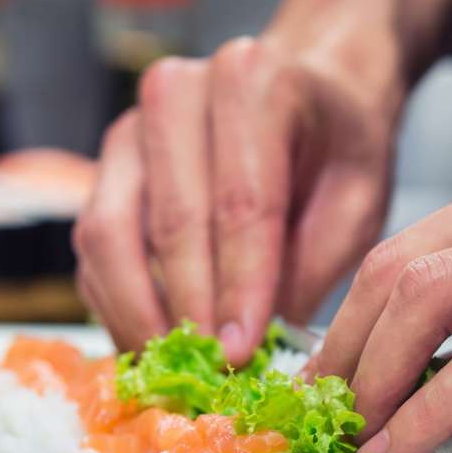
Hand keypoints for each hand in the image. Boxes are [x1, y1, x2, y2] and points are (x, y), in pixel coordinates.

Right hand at [74, 36, 397, 360]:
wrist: (309, 91)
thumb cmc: (338, 146)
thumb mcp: (359, 198)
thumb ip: (313, 262)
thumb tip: (259, 347)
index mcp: (254, 79)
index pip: (241, 200)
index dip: (240, 286)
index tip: (241, 353)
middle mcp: (178, 91)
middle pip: (170, 218)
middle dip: (190, 307)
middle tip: (209, 373)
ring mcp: (130, 129)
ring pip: (108, 231)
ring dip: (137, 311)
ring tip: (174, 370)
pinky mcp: (105, 168)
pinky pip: (93, 246)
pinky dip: (116, 302)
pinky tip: (151, 344)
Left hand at [305, 120, 451, 452]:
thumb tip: (434, 376)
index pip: (413, 240)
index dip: (357, 317)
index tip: (338, 372)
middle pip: (399, 263)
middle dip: (346, 348)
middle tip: (329, 411)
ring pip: (427, 296)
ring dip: (374, 378)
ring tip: (360, 433)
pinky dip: (433, 409)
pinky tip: (408, 445)